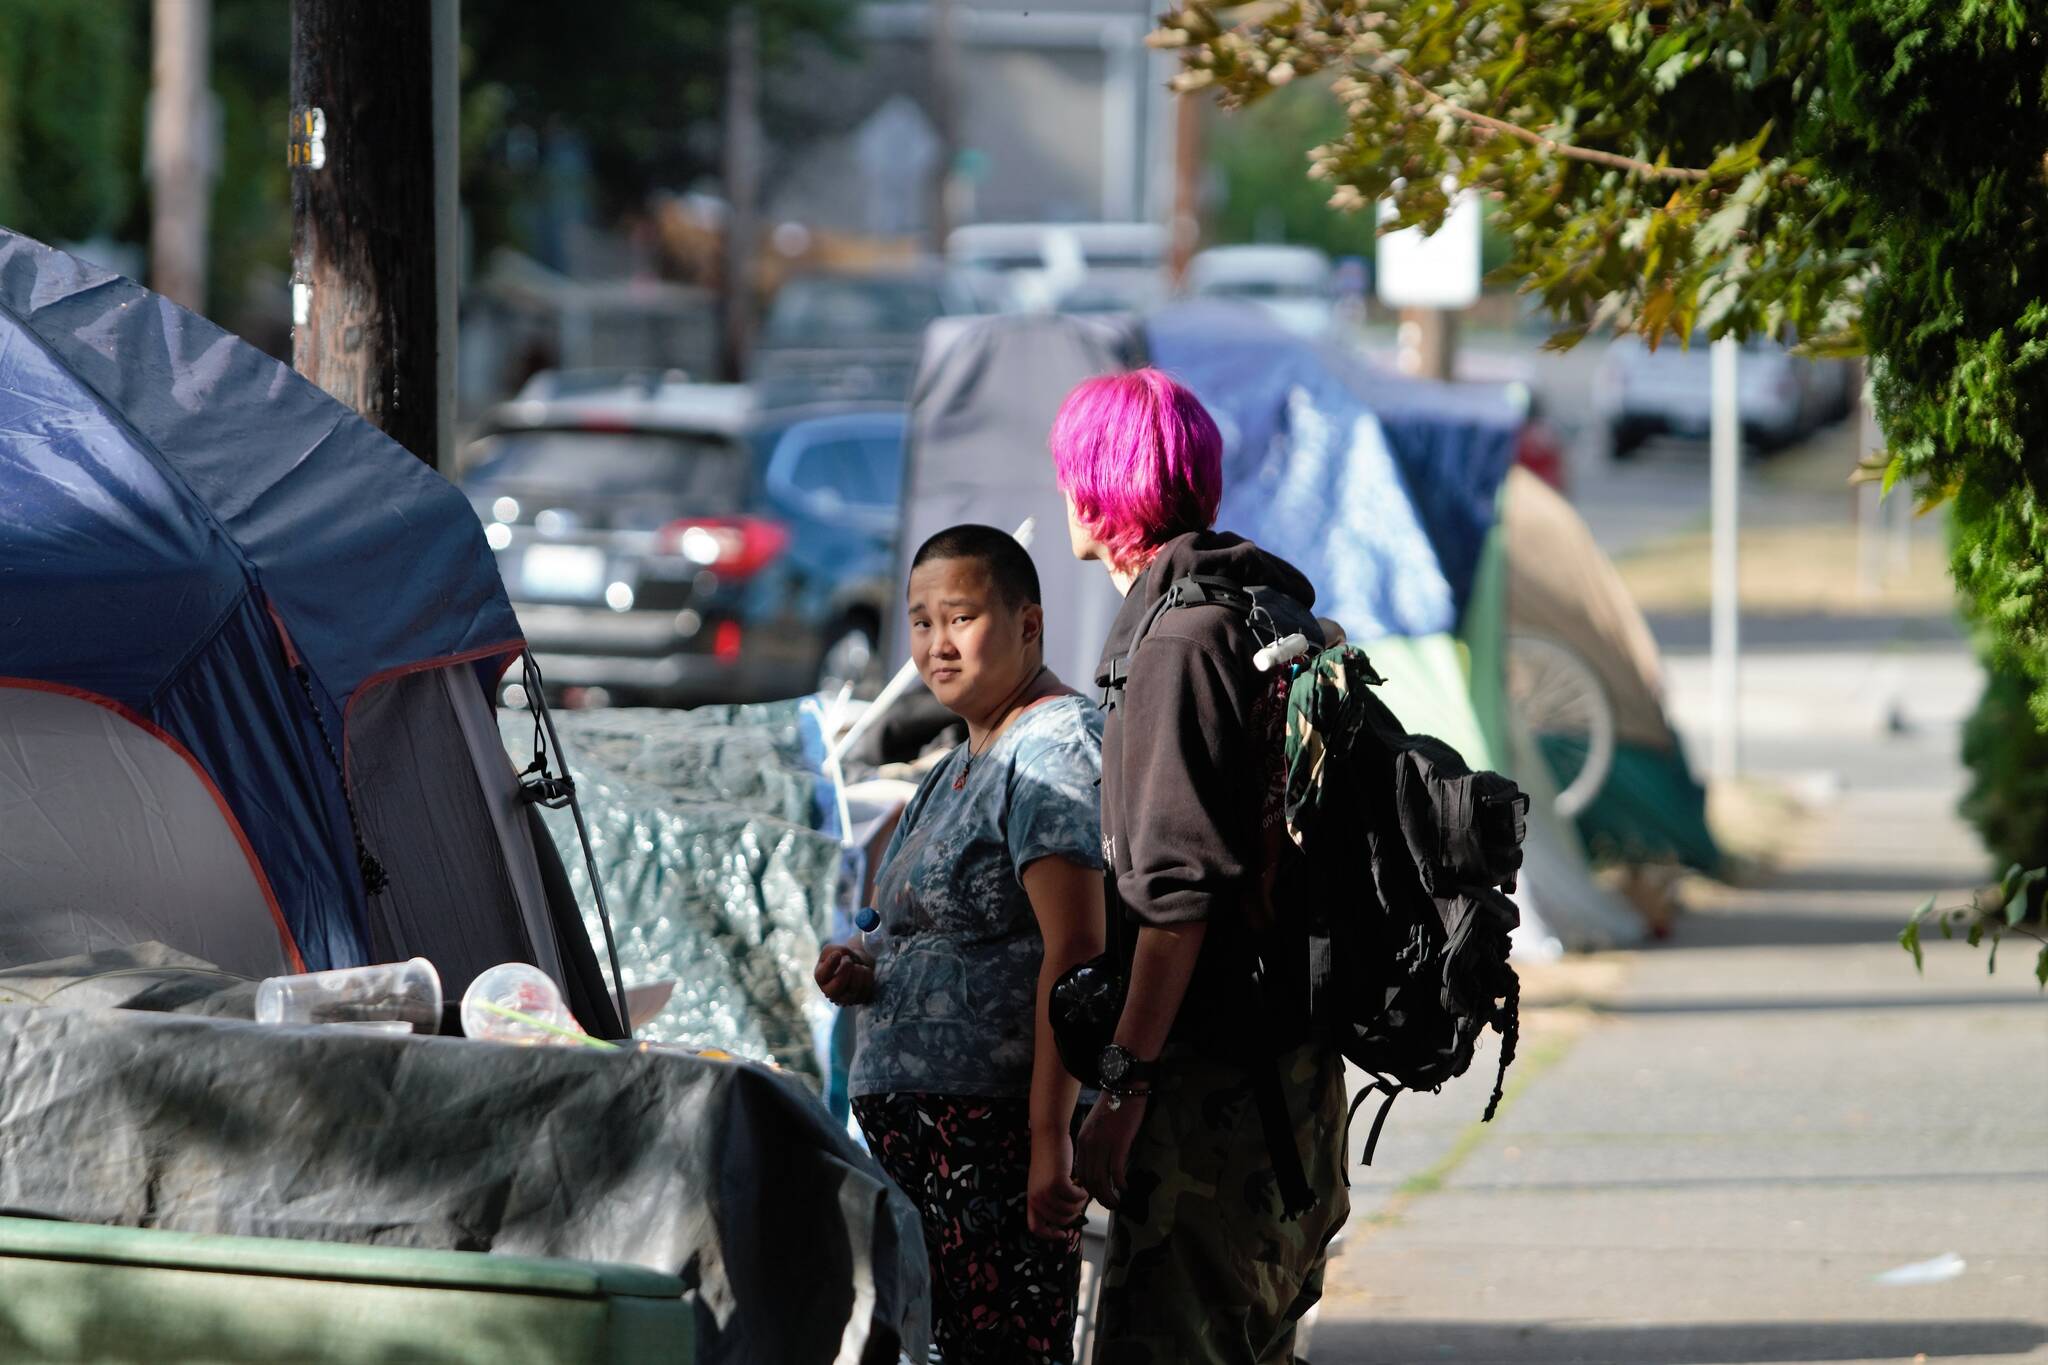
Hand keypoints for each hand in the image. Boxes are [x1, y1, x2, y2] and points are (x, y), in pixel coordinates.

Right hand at [813, 944, 874, 1004]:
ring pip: (853, 990)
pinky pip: (865, 991)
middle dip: (844, 971)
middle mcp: (830, 991)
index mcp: (821, 978)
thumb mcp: (834, 949)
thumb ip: (833, 950)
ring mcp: (845, 998)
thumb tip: (840, 956)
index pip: (821, 976)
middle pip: (836, 987)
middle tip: (849, 961)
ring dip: (858, 972)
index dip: (830, 964)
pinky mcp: (858, 999)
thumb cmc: (843, 956)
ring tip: (858, 965)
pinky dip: (868, 977)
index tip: (838, 954)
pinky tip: (865, 971)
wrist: (858, 962)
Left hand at [1026, 1130, 1088, 1240]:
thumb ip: (1050, 1199)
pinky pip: (1076, 1198)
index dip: (1049, 1235)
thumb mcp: (1044, 1182)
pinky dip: (1082, 1193)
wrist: (1049, 1135)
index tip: (1063, 1234)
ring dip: (1080, 1203)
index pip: (1035, 1228)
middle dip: (1073, 1215)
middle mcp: (1036, 1197)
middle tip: (1080, 1202)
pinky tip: (1082, 1184)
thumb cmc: (1050, 1157)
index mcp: (1031, 1199)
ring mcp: (1046, 1191)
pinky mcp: (1058, 1182)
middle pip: (1059, 1220)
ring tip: (1082, 1191)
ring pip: (1069, 1210)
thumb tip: (1065, 1218)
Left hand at [1073, 1092, 1146, 1210]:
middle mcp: (1089, 1145)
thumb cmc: (1113, 1107)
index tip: (1097, 1196)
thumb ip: (1093, 1145)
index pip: (1080, 1173)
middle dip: (1098, 1196)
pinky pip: (1116, 1171)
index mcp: (1082, 1142)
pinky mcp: (1118, 1144)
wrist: (1123, 1089)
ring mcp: (1103, 1145)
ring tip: (1116, 1203)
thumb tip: (1099, 1164)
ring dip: (1108, 1195)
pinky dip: (1120, 1183)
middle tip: (1109, 1205)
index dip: (1088, 1188)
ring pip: (1101, 1179)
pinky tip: (1125, 1188)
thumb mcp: (1095, 1127)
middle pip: (1089, 1180)